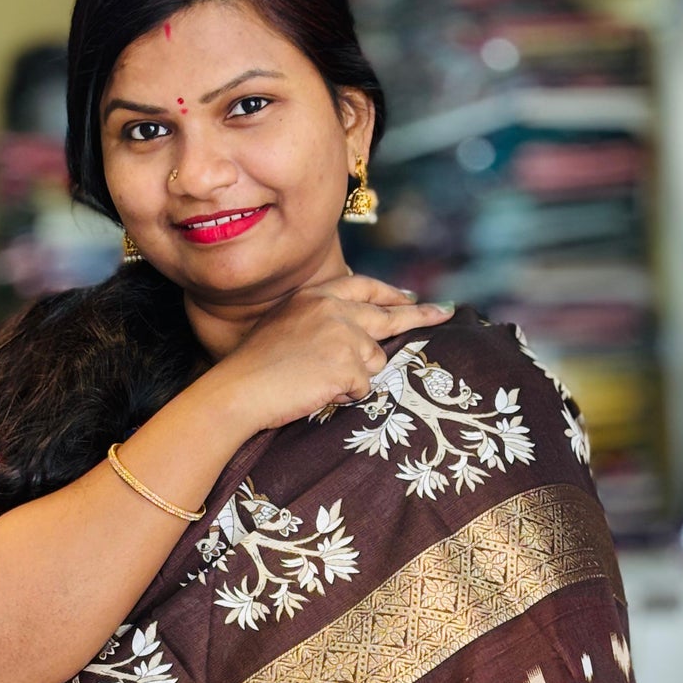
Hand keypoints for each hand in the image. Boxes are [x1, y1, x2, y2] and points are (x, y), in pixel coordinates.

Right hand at [207, 275, 454, 434]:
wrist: (238, 390)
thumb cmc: (254, 368)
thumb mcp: (285, 325)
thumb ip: (320, 320)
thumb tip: (357, 331)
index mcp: (315, 295)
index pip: (362, 287)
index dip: (388, 293)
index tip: (409, 296)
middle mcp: (332, 308)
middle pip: (388, 315)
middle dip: (421, 314)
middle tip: (445, 311)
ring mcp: (342, 334)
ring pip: (373, 359)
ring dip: (355, 376)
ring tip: (318, 381)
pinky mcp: (348, 363)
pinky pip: (363, 386)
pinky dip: (346, 395)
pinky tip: (319, 392)